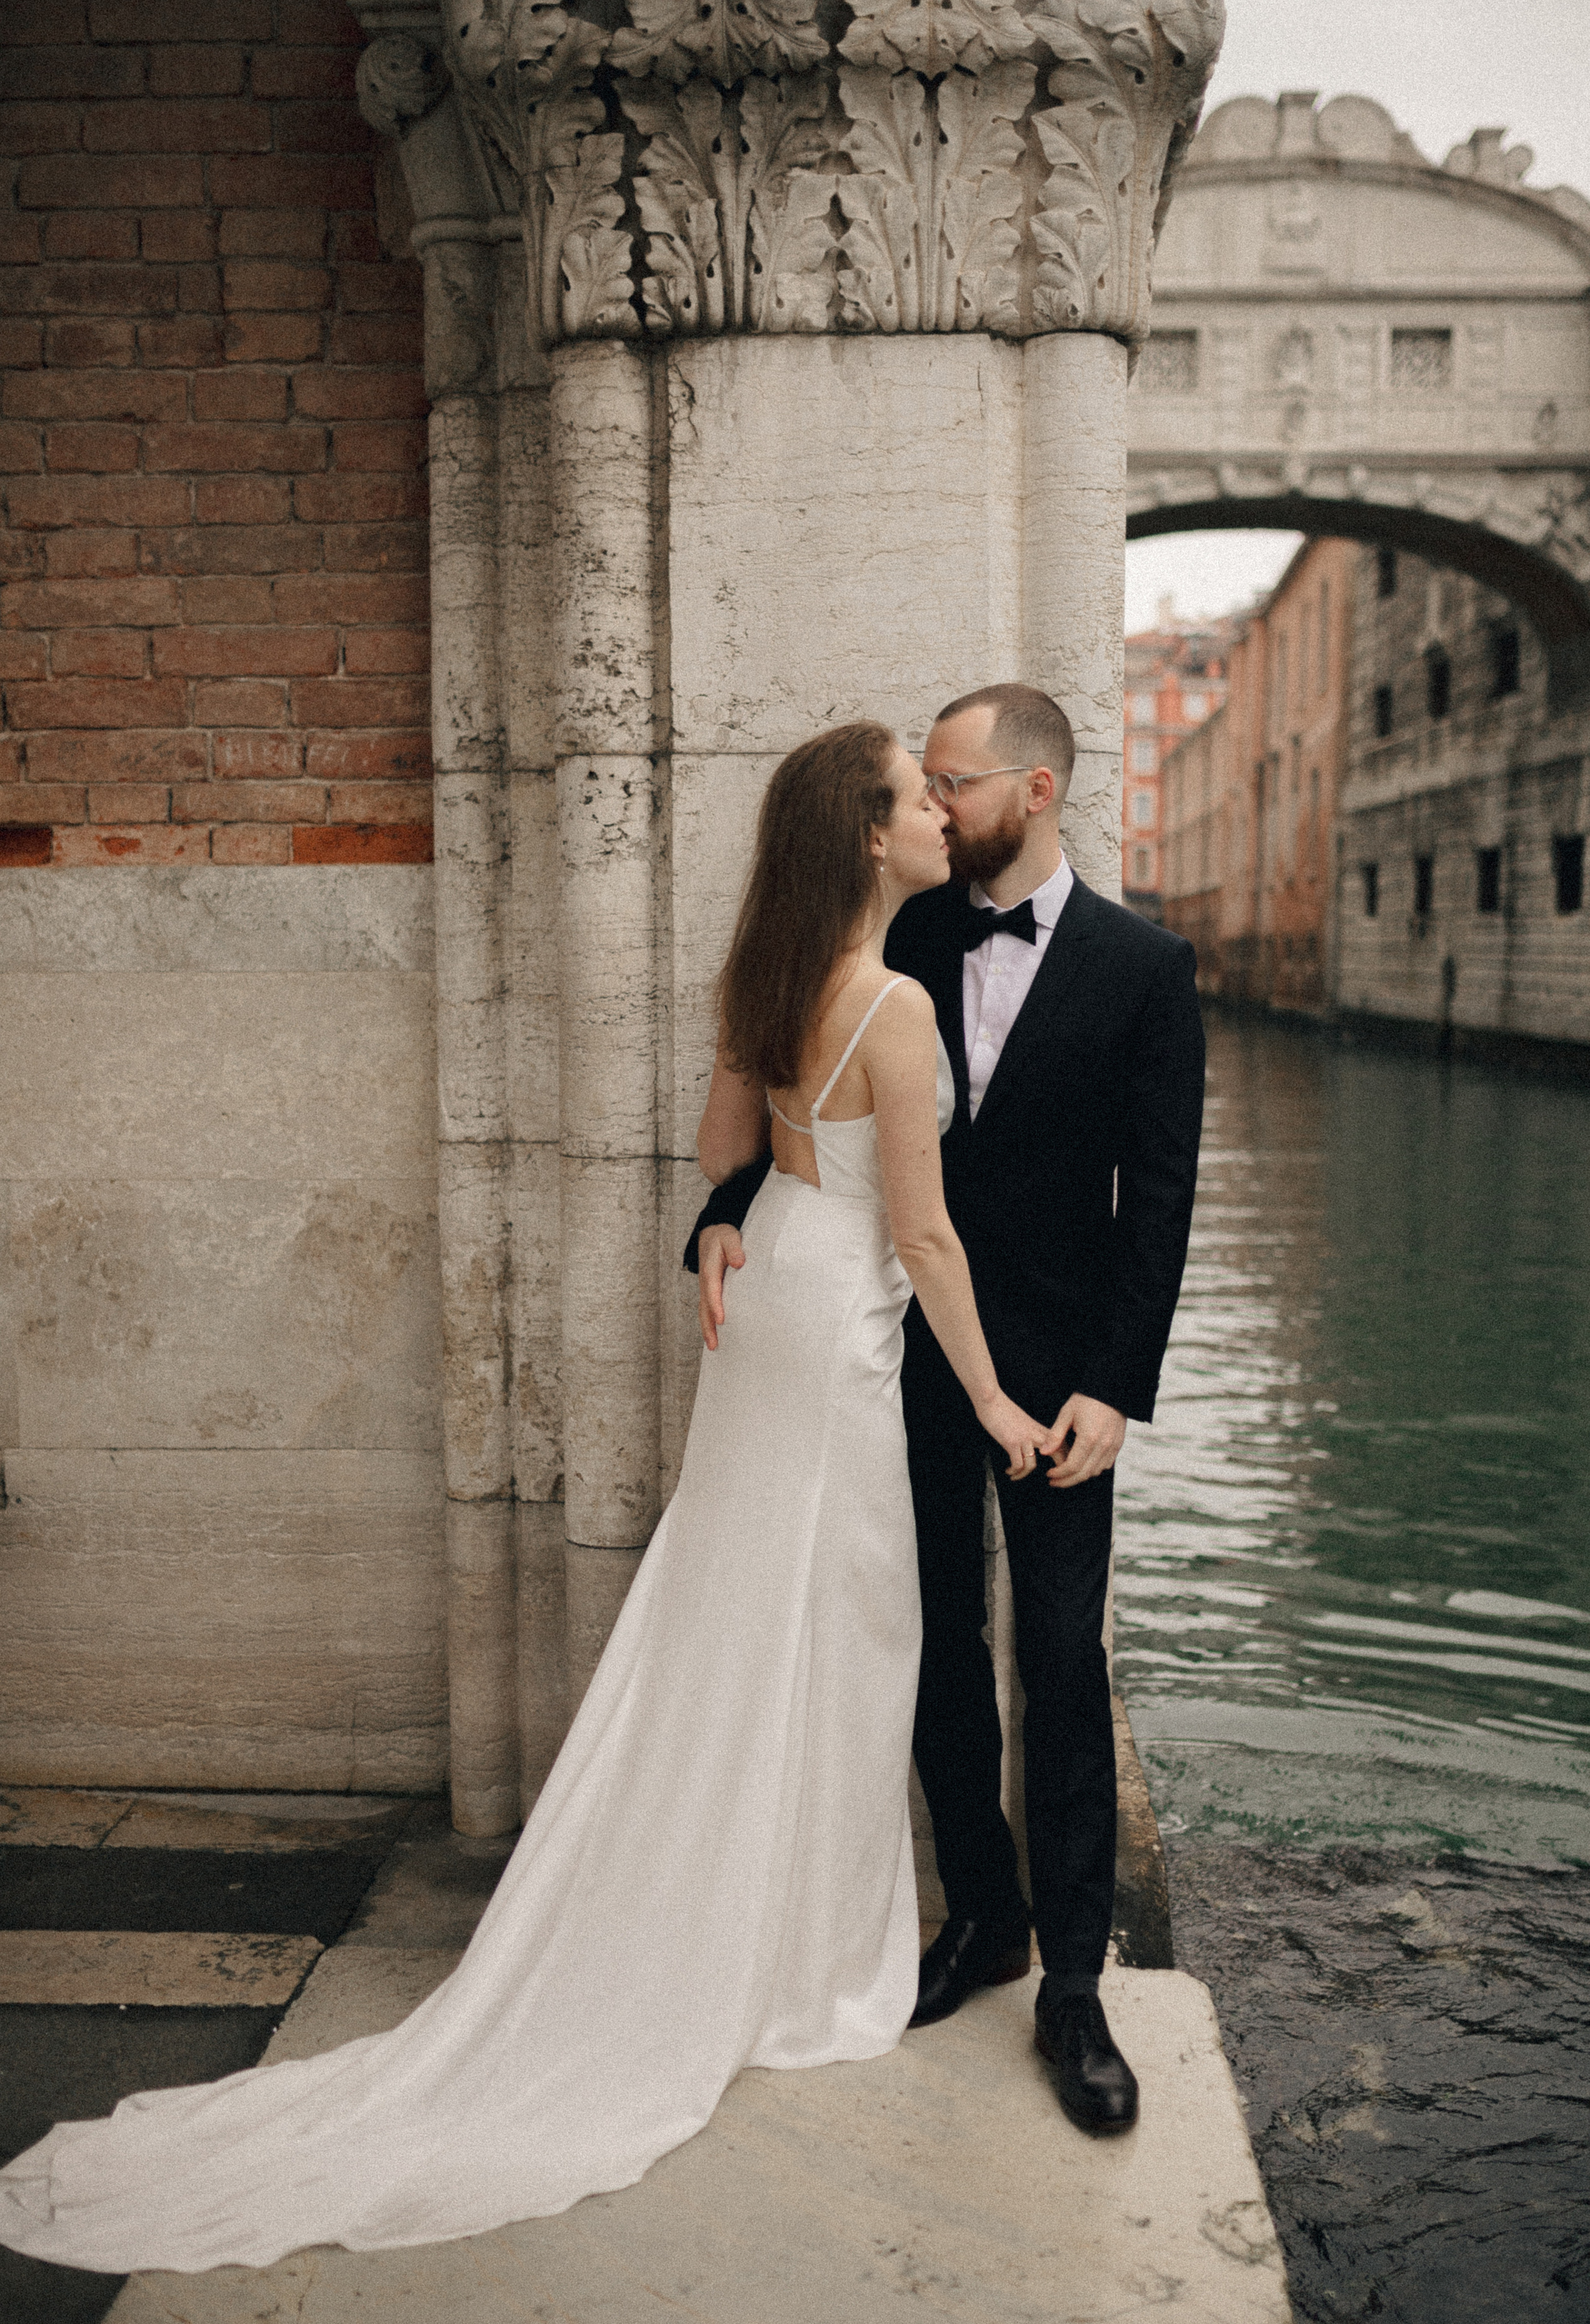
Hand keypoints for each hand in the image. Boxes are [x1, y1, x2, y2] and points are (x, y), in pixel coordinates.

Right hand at [698, 1225, 745, 1350]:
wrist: (712, 1236)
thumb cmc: (723, 1237)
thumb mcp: (729, 1236)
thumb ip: (734, 1247)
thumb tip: (739, 1262)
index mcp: (710, 1269)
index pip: (712, 1289)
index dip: (716, 1305)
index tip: (721, 1320)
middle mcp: (706, 1282)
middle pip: (704, 1307)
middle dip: (708, 1326)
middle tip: (714, 1344)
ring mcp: (706, 1289)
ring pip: (704, 1311)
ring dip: (707, 1329)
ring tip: (713, 1347)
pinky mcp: (710, 1292)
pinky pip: (708, 1310)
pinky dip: (710, 1324)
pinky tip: (717, 1336)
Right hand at [975, 1390, 1061, 1481]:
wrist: (991, 1400)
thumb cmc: (1003, 1410)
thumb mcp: (1024, 1421)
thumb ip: (1032, 1432)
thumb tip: (1035, 1445)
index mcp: (1039, 1428)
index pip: (1061, 1442)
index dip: (1066, 1456)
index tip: (1063, 1467)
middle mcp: (1035, 1434)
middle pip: (1057, 1452)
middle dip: (1059, 1469)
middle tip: (1053, 1479)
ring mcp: (1024, 1438)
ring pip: (1032, 1465)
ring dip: (1023, 1475)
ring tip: (1016, 1475)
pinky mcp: (1011, 1442)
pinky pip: (1017, 1464)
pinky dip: (1013, 1471)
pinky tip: (1009, 1471)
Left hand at [1045, 1393, 1125, 1486]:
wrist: (1110, 1390)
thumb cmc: (1086, 1400)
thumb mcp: (1067, 1414)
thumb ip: (1055, 1435)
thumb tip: (1044, 1452)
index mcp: (1088, 1438)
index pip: (1072, 1466)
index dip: (1059, 1474)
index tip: (1049, 1474)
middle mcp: (1103, 1445)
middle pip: (1084, 1474)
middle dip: (1067, 1481)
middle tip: (1054, 1482)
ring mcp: (1112, 1446)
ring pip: (1095, 1472)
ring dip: (1079, 1477)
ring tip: (1066, 1475)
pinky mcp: (1118, 1445)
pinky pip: (1105, 1465)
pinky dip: (1092, 1470)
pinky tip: (1082, 1466)